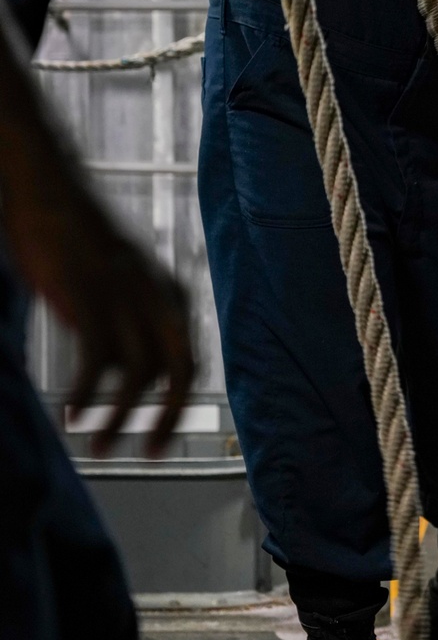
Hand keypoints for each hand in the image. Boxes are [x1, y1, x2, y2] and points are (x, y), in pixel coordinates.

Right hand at [5, 175, 194, 457]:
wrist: (47, 187)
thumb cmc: (76, 237)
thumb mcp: (119, 283)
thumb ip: (129, 321)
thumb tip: (124, 373)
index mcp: (172, 294)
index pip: (189, 362)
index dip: (178, 404)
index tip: (159, 438)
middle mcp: (159, 296)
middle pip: (179, 372)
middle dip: (167, 418)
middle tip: (148, 453)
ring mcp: (126, 295)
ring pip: (137, 374)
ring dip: (118, 417)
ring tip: (98, 445)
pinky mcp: (89, 294)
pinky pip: (96, 359)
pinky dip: (87, 392)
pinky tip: (72, 413)